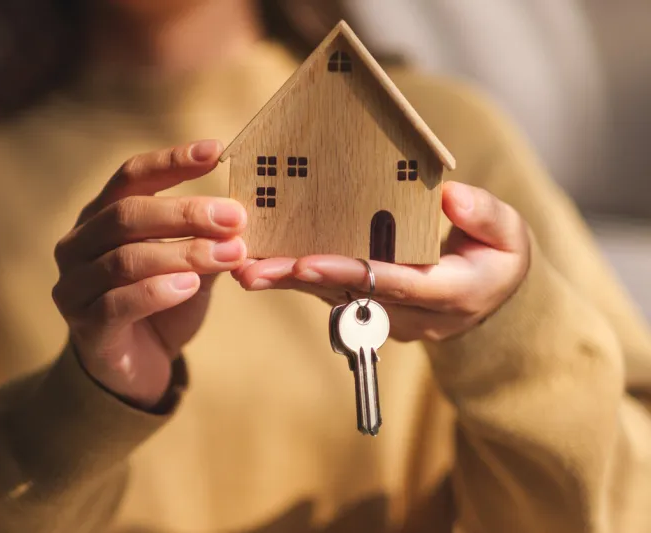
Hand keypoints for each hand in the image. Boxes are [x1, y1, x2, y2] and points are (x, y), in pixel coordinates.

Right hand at [53, 141, 246, 407]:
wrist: (135, 369)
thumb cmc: (162, 305)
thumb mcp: (189, 266)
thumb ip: (206, 240)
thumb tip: (241, 214)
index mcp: (100, 218)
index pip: (130, 177)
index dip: (171, 161)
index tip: (217, 151)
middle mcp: (78, 245)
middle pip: (127, 214)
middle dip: (186, 212)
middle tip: (235, 217)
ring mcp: (74, 287)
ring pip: (125, 259)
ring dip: (183, 254)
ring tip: (229, 254)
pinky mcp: (85, 329)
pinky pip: (117, 304)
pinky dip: (157, 291)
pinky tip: (190, 286)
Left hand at [233, 182, 529, 341]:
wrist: (490, 298)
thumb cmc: (499, 259)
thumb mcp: (510, 235)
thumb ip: (485, 217)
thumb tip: (450, 197)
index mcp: (448, 294)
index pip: (394, 284)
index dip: (350, 273)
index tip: (308, 262)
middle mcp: (410, 314)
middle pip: (347, 296)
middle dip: (298, 282)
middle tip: (251, 271)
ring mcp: (386, 318)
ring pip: (330, 298)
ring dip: (286, 283)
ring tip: (241, 269)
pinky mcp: (369, 309)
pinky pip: (329, 294)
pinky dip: (295, 279)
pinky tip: (259, 266)